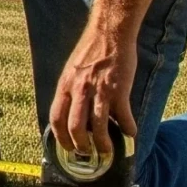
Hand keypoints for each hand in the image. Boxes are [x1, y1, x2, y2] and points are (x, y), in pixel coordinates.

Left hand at [49, 28, 136, 159]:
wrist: (110, 33)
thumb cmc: (92, 51)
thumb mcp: (72, 71)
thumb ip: (71, 91)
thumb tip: (71, 112)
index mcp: (65, 86)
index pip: (56, 119)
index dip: (60, 138)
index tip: (67, 147)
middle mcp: (79, 91)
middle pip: (75, 129)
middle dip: (81, 147)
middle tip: (87, 154)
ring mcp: (99, 92)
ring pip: (98, 128)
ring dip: (103, 145)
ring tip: (108, 151)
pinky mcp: (119, 91)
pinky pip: (123, 117)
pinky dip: (127, 130)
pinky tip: (130, 134)